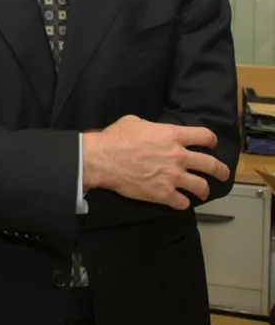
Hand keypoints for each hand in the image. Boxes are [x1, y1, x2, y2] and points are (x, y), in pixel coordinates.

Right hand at [82, 115, 230, 209]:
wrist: (102, 159)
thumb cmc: (116, 137)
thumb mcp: (135, 122)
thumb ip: (152, 127)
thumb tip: (153, 131)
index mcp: (173, 135)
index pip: (205, 136)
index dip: (210, 141)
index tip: (210, 145)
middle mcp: (179, 156)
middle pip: (212, 165)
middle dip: (220, 170)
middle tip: (221, 173)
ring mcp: (173, 177)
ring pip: (202, 187)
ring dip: (204, 190)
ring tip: (202, 192)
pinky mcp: (164, 194)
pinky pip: (183, 203)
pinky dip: (183, 203)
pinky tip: (180, 201)